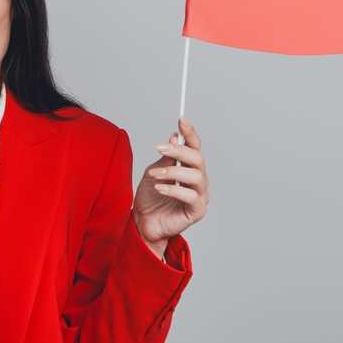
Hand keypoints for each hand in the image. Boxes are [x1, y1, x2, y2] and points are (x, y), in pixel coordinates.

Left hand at [132, 117, 208, 259]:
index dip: (190, 133)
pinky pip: (191, 197)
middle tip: (159, 147)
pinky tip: (160, 188)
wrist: (142, 223)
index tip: (180, 120)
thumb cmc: (150, 198)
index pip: (195, 147)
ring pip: (196, 176)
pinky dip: (174, 190)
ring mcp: (200, 196)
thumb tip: (174, 136)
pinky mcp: (197, 211)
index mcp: (189, 168)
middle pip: (197, 158)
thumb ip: (166, 157)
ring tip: (155, 174)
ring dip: (173, 171)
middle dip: (179, 150)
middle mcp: (198, 180)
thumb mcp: (154, 171)